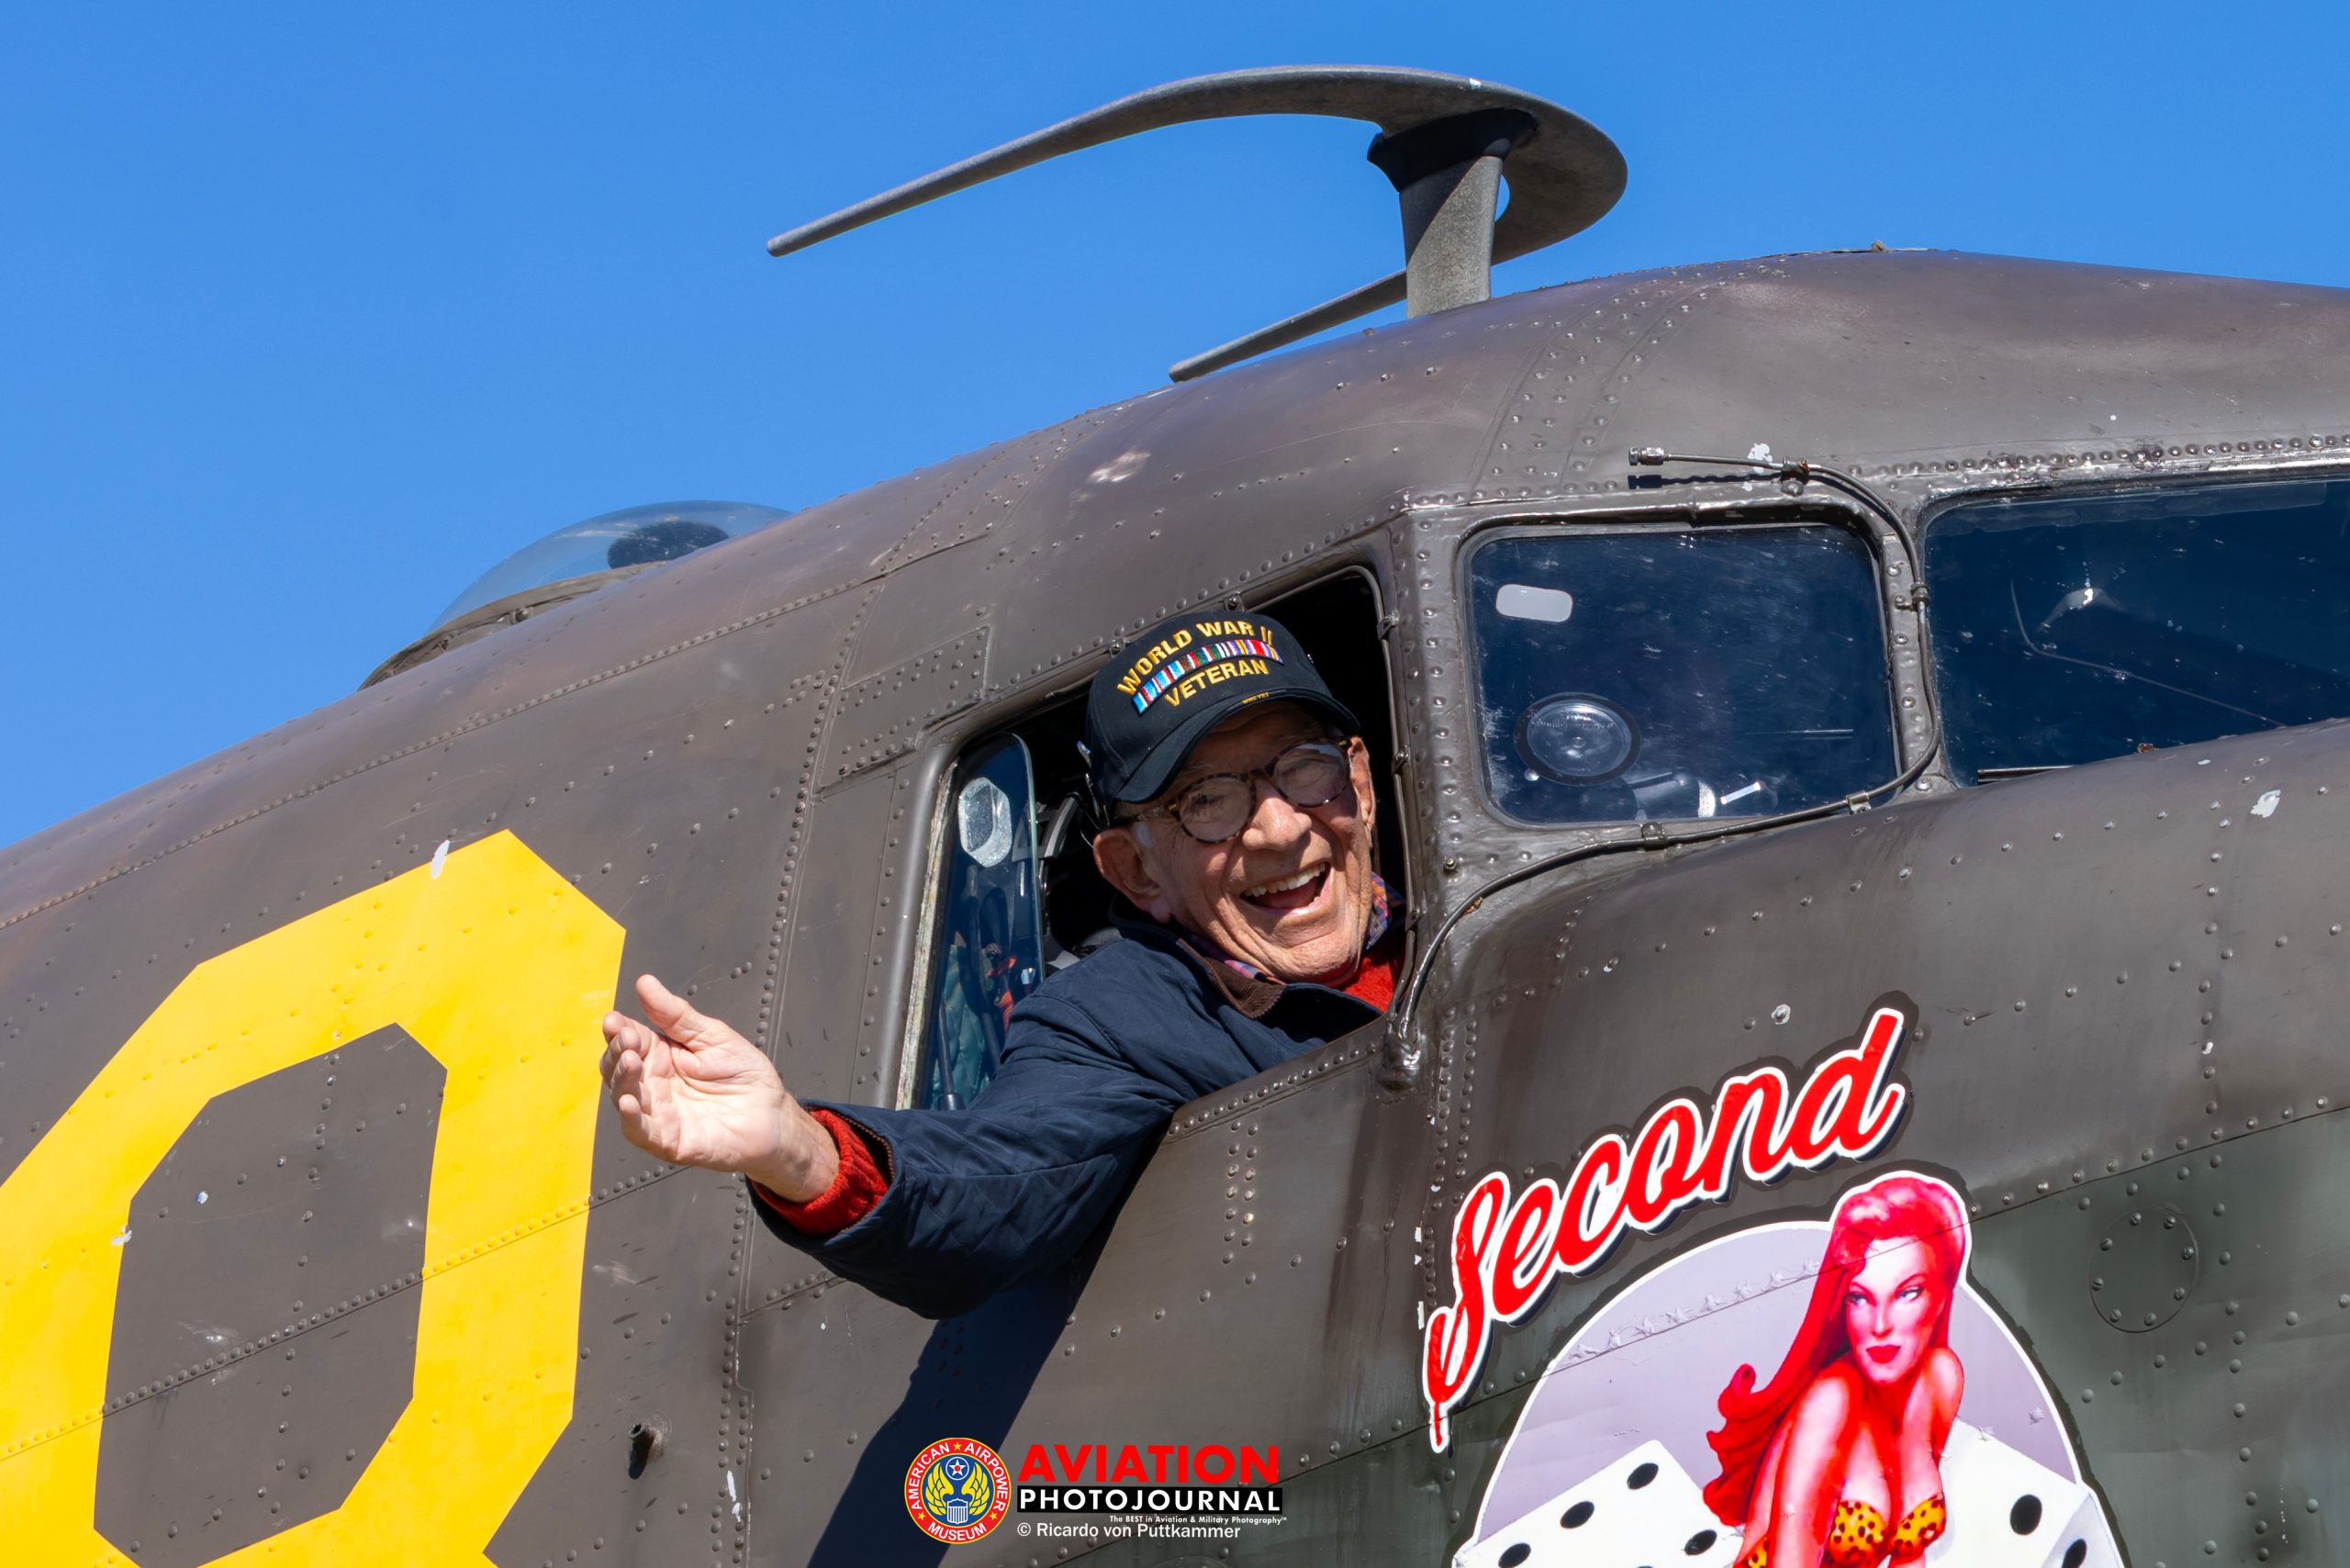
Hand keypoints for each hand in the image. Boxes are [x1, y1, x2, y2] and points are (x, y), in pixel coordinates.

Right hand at [599, 974, 839, 1200]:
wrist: (772, 1114)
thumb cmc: (744, 1075)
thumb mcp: (712, 1036)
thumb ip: (676, 1015)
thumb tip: (645, 983)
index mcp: (661, 1055)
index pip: (628, 1039)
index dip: (618, 1030)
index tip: (614, 1020)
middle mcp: (653, 1083)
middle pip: (618, 1067)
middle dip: (616, 1051)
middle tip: (626, 1039)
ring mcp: (657, 1112)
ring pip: (624, 1096)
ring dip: (621, 1079)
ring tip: (630, 1061)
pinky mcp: (667, 1140)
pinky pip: (641, 1132)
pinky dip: (631, 1119)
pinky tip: (628, 1102)